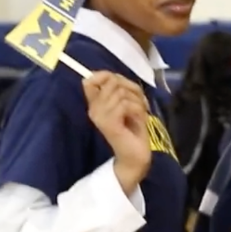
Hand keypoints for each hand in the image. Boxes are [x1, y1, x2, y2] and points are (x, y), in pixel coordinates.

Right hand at [83, 71, 151, 192]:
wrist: (135, 155)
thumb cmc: (133, 128)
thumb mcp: (128, 103)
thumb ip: (120, 88)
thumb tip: (111, 76)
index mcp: (95, 104)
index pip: (91, 79)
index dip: (109, 76)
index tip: (124, 88)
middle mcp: (93, 109)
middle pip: (112, 82)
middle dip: (132, 90)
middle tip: (138, 105)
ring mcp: (99, 116)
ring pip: (120, 93)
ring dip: (137, 102)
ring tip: (139, 114)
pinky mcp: (108, 124)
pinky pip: (124, 104)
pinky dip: (137, 110)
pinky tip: (138, 120)